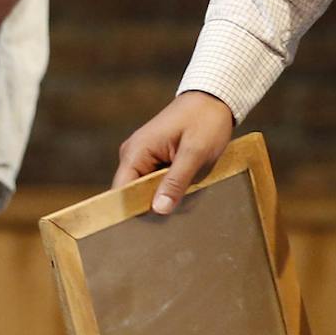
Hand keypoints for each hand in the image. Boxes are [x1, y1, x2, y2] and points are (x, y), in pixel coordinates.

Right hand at [112, 91, 235, 214]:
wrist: (214, 98)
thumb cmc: (205, 121)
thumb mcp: (195, 153)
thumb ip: (176, 181)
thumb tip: (158, 210)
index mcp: (136, 152)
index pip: (121, 192)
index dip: (130, 213)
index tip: (144, 235)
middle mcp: (133, 155)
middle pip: (132, 195)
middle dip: (150, 209)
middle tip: (170, 226)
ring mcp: (143, 156)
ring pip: (145, 190)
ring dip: (162, 199)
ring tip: (181, 209)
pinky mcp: (155, 159)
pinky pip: (155, 182)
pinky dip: (168, 190)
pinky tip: (182, 196)